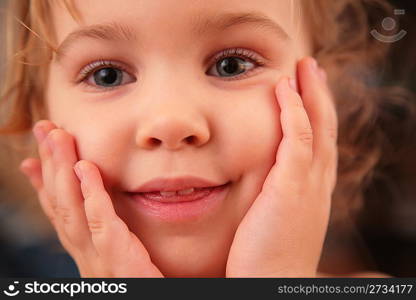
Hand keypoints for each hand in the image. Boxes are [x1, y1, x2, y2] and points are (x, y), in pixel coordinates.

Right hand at [19, 121, 162, 276]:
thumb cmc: (144, 283)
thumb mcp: (118, 254)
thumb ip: (107, 230)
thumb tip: (100, 206)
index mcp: (84, 252)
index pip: (58, 210)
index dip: (42, 182)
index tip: (32, 155)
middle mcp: (83, 254)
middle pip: (59, 202)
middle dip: (50, 163)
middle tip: (43, 128)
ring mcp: (96, 259)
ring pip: (71, 208)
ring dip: (62, 170)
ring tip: (57, 136)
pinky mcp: (118, 260)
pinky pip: (100, 223)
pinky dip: (91, 195)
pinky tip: (87, 168)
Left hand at [226, 57, 337, 276]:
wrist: (271, 285)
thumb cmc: (267, 258)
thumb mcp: (277, 221)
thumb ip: (276, 196)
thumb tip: (264, 183)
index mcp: (313, 191)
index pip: (319, 143)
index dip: (315, 114)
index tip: (305, 91)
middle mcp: (318, 184)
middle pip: (324, 129)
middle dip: (319, 96)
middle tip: (310, 68)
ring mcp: (308, 184)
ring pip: (316, 127)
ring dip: (310, 94)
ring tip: (303, 67)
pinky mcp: (292, 187)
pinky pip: (297, 139)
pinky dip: (293, 111)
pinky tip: (283, 89)